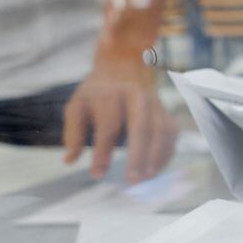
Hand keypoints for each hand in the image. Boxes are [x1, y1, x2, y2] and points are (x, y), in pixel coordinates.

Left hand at [63, 49, 176, 182]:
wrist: (124, 62)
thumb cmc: (97, 91)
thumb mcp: (77, 105)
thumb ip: (73, 132)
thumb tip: (70, 160)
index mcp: (110, 95)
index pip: (108, 127)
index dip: (103, 152)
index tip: (97, 174)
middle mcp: (136, 96)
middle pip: (141, 127)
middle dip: (138, 154)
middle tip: (132, 179)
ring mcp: (154, 102)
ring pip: (162, 130)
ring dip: (157, 155)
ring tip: (147, 177)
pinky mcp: (165, 109)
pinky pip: (172, 132)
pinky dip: (167, 151)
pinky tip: (158, 167)